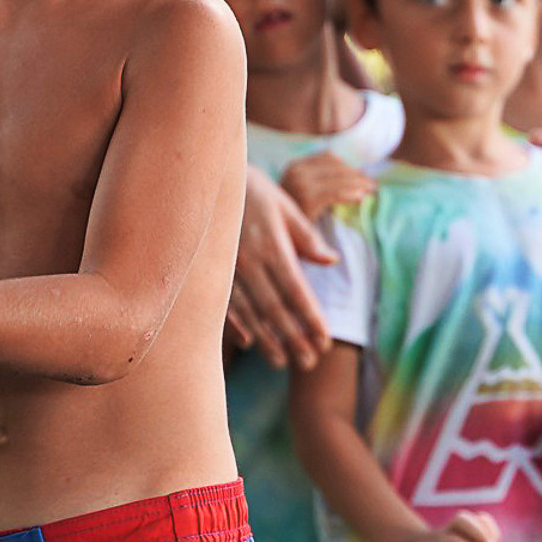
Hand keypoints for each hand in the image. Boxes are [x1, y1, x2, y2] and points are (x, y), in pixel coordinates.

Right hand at [228, 167, 330, 367]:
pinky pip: (222, 304)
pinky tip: (247, 344)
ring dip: (267, 340)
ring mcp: (226, 268)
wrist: (211, 178)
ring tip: (282, 363)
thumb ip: (307, 238)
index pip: (296, 290)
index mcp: (272, 245)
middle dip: (293, 338)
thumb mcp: (286, 208)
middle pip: (275, 308)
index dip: (311, 317)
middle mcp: (248, 260)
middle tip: (310, 362)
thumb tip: (332, 261)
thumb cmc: (257, 192)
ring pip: (249, 312)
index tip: (325, 340)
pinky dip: (234, 325)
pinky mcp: (209, 271)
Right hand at [278, 149, 379, 219]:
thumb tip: (350, 176)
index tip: (362, 175)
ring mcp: (301, 184)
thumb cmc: (288, 219)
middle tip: (371, 185)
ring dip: (358, 183)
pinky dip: (352, 193)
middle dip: (356, 174)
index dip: (348, 165)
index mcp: (295, 166)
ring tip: (371, 191)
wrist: (273, 237)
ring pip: (339, 178)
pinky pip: (337, 192)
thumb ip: (318, 181)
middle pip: (335, 165)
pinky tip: (361, 199)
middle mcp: (296, 171)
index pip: (327, 157)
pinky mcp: (308, 199)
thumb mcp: (299, 193)